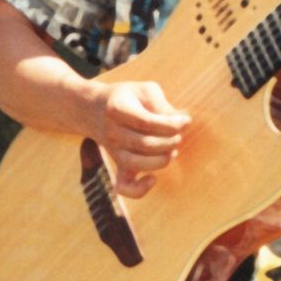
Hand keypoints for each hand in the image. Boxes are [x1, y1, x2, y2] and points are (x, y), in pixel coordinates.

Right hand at [92, 79, 189, 197]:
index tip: (186, 121)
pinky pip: (123, 186)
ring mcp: (113, 150)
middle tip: (178, 135)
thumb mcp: (145, 91)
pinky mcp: (117, 164)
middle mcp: (111, 132)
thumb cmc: (128, 98)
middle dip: (170, 141)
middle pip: (144, 144)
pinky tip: (153, 180)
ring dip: (162, 159)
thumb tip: (181, 123)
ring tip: (172, 150)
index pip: (146, 122)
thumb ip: (162, 105)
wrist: (95, 109)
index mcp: (117, 109)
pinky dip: (138, 190)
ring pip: (137, 164)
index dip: (171, 124)